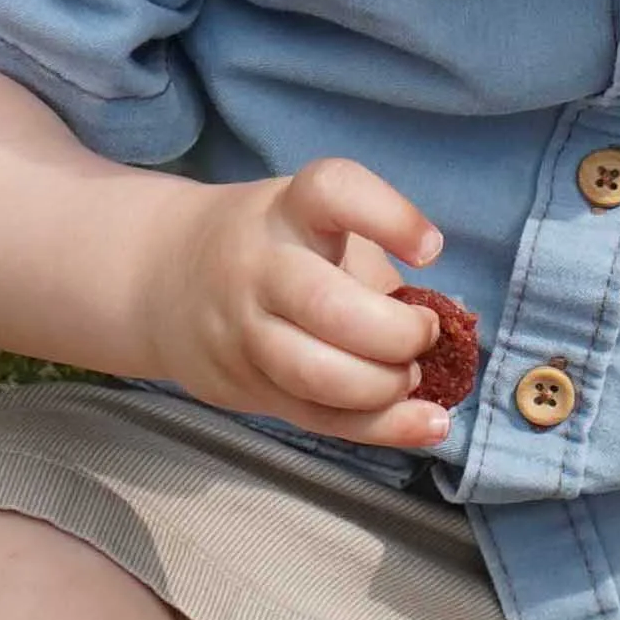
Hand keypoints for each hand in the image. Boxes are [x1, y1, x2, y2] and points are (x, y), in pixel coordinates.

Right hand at [130, 156, 454, 450]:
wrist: (165, 279)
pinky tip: (428, 424)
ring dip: (384, 386)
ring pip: (319, 374)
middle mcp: (260, 267)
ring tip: (409, 377)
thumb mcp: (313, 229)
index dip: (388, 216)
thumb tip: (454, 327)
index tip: (430, 248)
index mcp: (287, 212)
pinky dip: (384, 428)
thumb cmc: (275, 253)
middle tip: (423, 336)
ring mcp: (246, 331)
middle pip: (330, 306)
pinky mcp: (251, 387)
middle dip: (397, 335)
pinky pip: (323, 418)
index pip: (331, 192)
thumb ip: (373, 267)